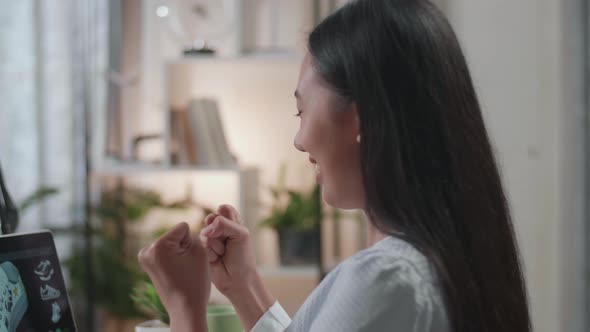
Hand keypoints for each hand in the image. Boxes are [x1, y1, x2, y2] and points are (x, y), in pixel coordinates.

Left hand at [138, 222, 209, 331]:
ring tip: (181, 270)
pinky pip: (165, 251)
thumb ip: (192, 234)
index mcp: (159, 245)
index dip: (191, 242)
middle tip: (185, 267)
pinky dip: (172, 258)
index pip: (183, 228)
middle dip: (183, 246)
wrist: (185, 308)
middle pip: (175, 235)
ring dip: (178, 253)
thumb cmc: (195, 281)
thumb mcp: (200, 251)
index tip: (189, 260)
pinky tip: (175, 271)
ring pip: (171, 243)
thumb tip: (182, 233)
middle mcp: (147, 249)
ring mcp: (144, 257)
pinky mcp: (147, 264)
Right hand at [200, 205, 275, 330]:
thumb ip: (224, 224)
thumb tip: (206, 227)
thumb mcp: (241, 235)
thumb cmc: (243, 257)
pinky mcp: (203, 249)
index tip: (234, 229)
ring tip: (223, 253)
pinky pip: (202, 244)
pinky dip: (211, 252)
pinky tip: (216, 260)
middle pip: (212, 218)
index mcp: (233, 222)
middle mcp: (221, 229)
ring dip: (216, 245)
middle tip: (228, 243)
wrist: (237, 280)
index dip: (225, 217)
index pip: (224, 209)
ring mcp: (211, 239)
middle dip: (219, 232)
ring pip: (205, 232)